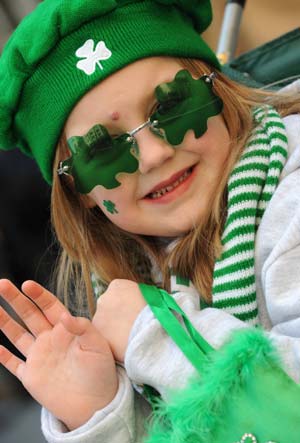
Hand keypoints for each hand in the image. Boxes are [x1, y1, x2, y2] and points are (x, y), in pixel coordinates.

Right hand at [0, 279, 117, 430]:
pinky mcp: (31, 376)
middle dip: (15, 300)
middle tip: (2, 284)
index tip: (27, 284)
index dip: (38, 294)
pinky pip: (13, 363)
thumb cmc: (102, 371)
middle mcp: (50, 340)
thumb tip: (65, 316)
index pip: (49, 306)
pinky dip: (2, 356)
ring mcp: (39, 357)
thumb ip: (83, 328)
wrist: (96, 403)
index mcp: (66, 329)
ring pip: (17, 335)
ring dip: (4, 322)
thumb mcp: (98, 345)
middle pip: (29, 315)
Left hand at [93, 279, 146, 362]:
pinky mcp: (98, 334)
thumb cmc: (156, 313)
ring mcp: (98, 316)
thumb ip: (138, 296)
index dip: (127, 303)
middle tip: (130, 324)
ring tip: (128, 336)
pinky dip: (112, 340)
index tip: (134, 311)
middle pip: (109, 306)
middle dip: (117, 314)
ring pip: (105, 322)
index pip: (118, 292)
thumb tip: (138, 301)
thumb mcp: (150, 295)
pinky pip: (104, 336)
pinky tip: (124, 343)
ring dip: (114, 328)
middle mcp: (104, 298)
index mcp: (117, 285)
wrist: (151, 333)